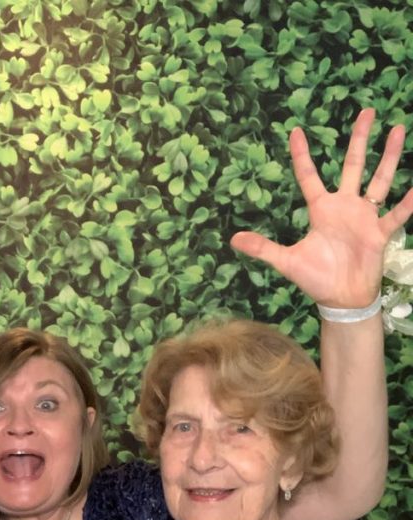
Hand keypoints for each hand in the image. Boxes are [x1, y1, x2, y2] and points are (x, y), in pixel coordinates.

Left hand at [231, 108, 412, 307]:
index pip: (309, 176)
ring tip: (398, 129)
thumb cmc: (316, 278)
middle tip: (367, 111)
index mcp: (321, 210)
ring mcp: (365, 217)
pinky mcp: (380, 232)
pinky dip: (408, 202)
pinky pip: (396, 213)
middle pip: (353, 165)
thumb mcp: (287, 261)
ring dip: (389, 157)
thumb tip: (233, 240)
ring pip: (380, 180)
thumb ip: (263, 248)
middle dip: (360, 140)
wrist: (341, 298)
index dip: (301, 155)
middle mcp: (345, 207)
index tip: (295, 131)